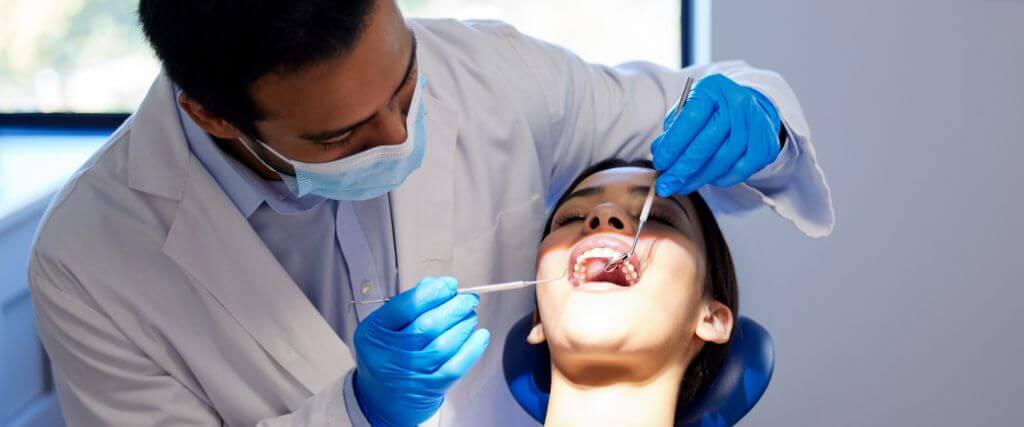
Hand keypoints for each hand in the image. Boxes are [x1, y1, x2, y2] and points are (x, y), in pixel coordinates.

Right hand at [353, 277, 488, 425]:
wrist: (381, 399)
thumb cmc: (386, 354)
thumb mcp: (384, 326)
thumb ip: (408, 303)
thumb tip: (439, 285)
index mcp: (375, 333)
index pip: (404, 307)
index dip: (432, 292)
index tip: (449, 285)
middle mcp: (390, 355)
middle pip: (428, 326)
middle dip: (454, 307)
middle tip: (468, 298)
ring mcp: (410, 374)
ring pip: (444, 345)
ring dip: (464, 324)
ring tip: (471, 315)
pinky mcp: (430, 388)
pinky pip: (456, 366)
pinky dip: (472, 349)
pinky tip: (480, 336)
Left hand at [652, 74, 782, 196]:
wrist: (748, 110)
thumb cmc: (711, 112)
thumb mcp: (688, 110)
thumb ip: (672, 129)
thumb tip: (659, 152)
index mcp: (713, 88)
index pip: (690, 118)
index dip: (673, 145)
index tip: (660, 163)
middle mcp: (738, 102)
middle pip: (708, 142)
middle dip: (683, 168)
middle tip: (666, 185)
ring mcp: (756, 123)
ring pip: (724, 159)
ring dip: (699, 178)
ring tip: (681, 186)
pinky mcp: (766, 144)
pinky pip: (740, 170)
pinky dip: (720, 179)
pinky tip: (707, 180)